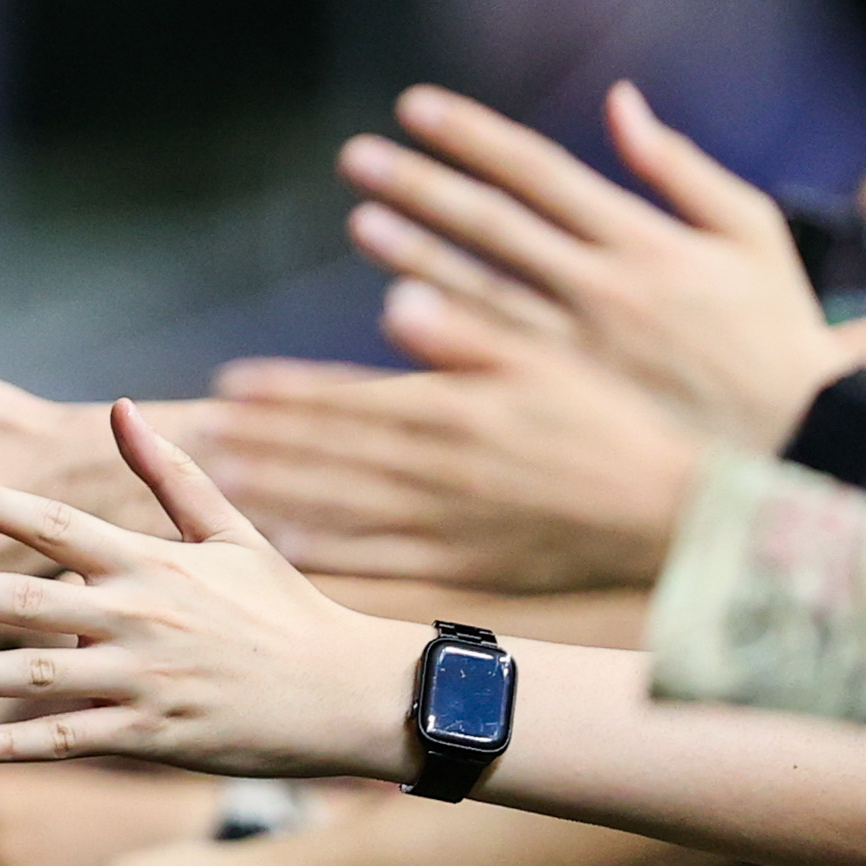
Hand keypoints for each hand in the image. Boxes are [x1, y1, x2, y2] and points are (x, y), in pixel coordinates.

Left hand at [0, 403, 421, 778]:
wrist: (345, 692)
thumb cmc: (285, 608)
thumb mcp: (231, 531)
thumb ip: (167, 472)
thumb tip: (119, 406)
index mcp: (151, 562)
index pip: (54, 525)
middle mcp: (138, 618)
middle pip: (25, 601)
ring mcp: (142, 682)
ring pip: (34, 678)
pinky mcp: (150, 738)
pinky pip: (67, 744)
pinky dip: (11, 747)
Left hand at [189, 282, 705, 589]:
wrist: (669, 514)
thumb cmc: (611, 424)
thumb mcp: (545, 359)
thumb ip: (466, 328)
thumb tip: (397, 299)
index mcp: (459, 410)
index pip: (353, 397)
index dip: (286, 392)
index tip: (229, 385)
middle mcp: (443, 471)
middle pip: (332, 455)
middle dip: (260, 445)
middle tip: (196, 437)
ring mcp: (451, 525)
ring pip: (346, 509)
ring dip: (279, 496)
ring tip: (218, 485)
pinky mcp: (466, 566)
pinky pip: (386, 561)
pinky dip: (334, 553)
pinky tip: (284, 547)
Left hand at [337, 81, 849, 449]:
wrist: (797, 443)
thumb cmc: (775, 327)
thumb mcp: (750, 231)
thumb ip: (678, 164)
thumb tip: (621, 98)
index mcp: (645, 240)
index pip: (540, 171)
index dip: (474, 135)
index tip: (413, 107)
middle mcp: (606, 290)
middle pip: (495, 227)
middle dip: (422, 186)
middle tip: (356, 157)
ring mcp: (584, 350)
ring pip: (482, 294)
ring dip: (416, 258)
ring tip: (360, 224)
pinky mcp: (574, 403)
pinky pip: (492, 367)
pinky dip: (442, 341)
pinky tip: (392, 317)